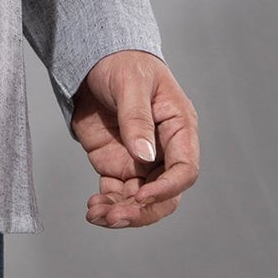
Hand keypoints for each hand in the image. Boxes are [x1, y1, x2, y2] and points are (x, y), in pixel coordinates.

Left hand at [70, 50, 198, 228]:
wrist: (93, 60)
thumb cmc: (122, 62)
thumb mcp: (130, 83)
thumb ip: (137, 118)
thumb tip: (144, 155)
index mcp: (179, 128)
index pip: (184, 170)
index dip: (166, 188)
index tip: (140, 196)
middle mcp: (163, 150)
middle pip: (164, 195)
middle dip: (141, 211)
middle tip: (114, 217)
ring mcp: (140, 160)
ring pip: (140, 201)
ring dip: (121, 213)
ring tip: (97, 214)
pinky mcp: (117, 164)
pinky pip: (118, 194)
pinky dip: (107, 205)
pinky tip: (93, 208)